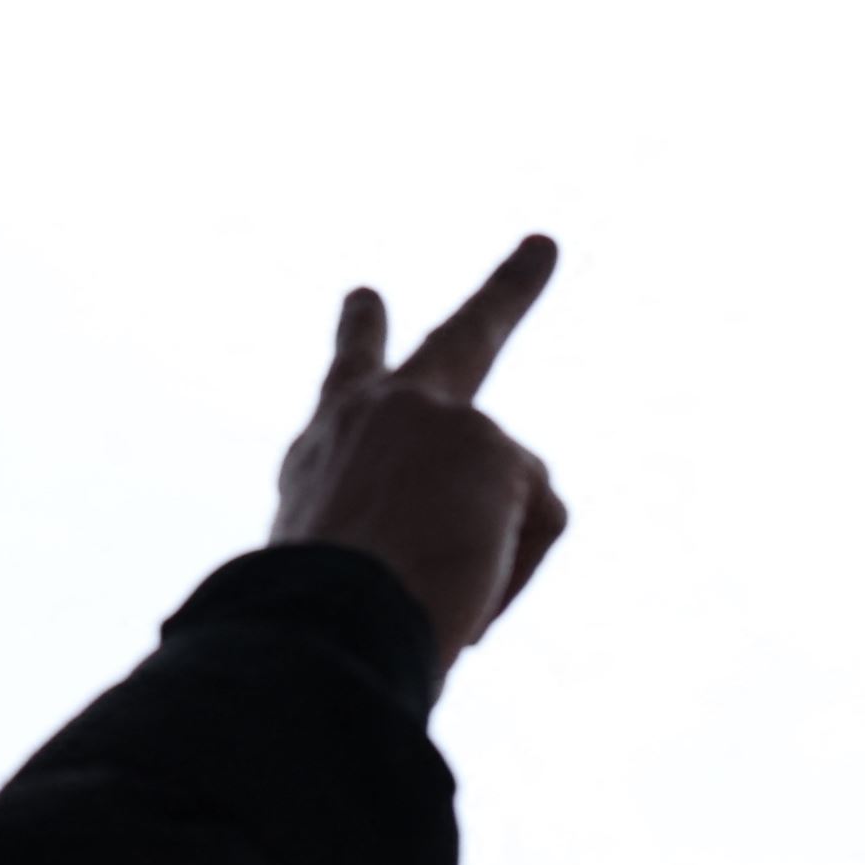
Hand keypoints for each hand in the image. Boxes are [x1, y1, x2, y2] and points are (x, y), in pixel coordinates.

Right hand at [268, 239, 569, 669]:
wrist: (324, 615)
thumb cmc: (324, 614)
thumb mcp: (347, 572)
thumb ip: (403, 534)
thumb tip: (479, 545)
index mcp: (321, 446)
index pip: (344, 385)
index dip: (358, 343)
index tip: (366, 297)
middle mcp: (374, 409)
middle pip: (457, 341)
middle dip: (507, 294)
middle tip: (542, 250)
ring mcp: (438, 418)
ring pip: (515, 498)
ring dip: (503, 554)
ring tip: (445, 590)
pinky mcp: (495, 447)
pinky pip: (535, 524)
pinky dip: (508, 574)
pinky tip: (458, 589)